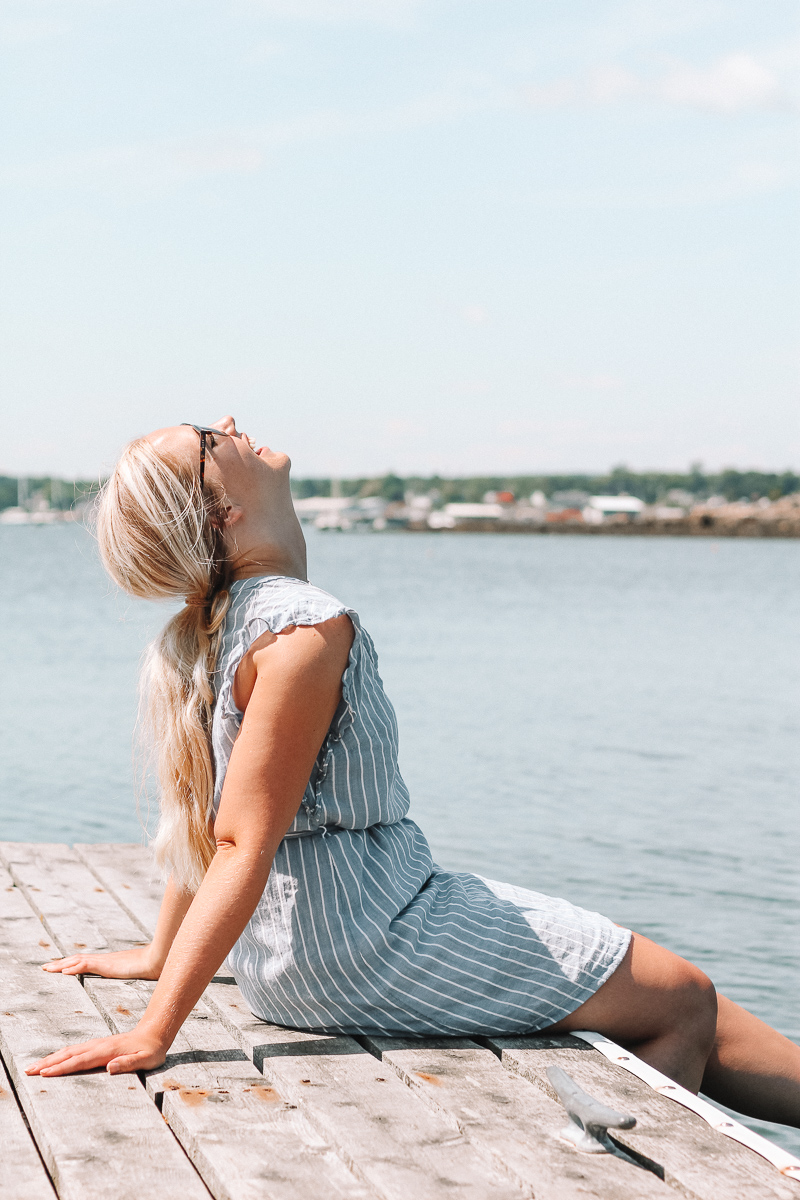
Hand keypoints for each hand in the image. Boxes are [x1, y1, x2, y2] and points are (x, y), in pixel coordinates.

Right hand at [26, 1028, 166, 1076]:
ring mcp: (97, 1044)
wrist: (155, 1033)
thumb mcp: (145, 1060)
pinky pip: (75, 1050)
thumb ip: (128, 1064)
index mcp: (107, 1051)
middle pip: (69, 1054)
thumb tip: (110, 1068)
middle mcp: (99, 1046)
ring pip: (70, 1051)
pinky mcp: (97, 1045)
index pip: (80, 1061)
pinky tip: (54, 1060)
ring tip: (35, 1066)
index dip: (62, 1068)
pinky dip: (61, 1055)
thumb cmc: (151, 1050)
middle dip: (48, 1063)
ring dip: (51, 1058)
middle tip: (29, 1071)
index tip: (45, 1074)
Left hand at [42, 945, 161, 979]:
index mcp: (106, 964)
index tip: (58, 967)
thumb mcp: (132, 975)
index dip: (70, 964)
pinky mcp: (106, 964)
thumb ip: (126, 978)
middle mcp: (102, 960)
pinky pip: (86, 965)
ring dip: (61, 965)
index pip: (84, 962)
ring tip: (48, 968)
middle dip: (60, 963)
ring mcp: (104, 961)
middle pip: (76, 960)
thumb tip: (126, 981)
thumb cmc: (147, 968)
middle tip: (45, 967)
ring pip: (77, 961)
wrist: (156, 960)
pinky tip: (65, 971)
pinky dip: (74, 968)